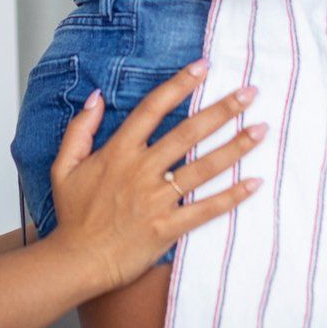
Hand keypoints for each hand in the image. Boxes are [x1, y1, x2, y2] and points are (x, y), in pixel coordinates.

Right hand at [47, 64, 263, 295]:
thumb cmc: (73, 216)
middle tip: (250, 92)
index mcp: (118, 151)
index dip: (179, 84)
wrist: (77, 261)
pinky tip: (255, 183)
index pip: (153, 108)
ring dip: (235, 147)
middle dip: (222, 109)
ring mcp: (157, 199)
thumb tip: (96, 96)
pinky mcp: (168, 227)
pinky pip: (206, 209)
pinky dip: (232, 196)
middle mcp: (142, 170)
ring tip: (261, 129)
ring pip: (204, 167)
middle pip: (189, 132)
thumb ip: (80, 128)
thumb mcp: (64, 165)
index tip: (203, 66)